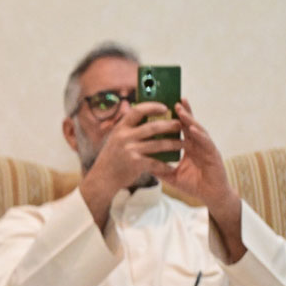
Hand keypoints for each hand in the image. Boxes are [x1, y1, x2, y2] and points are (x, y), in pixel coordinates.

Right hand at [79, 100, 183, 228]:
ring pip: (158, 144)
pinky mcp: (135, 164)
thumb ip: (129, 129)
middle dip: (170, 125)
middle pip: (153, 127)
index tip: (165, 107)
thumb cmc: (112, 158)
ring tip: (184, 144)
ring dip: (174, 144)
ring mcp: (130, 150)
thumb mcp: (116, 139)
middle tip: (180, 125)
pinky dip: (165, 165)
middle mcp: (124, 137)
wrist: (102, 179)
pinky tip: (172, 166)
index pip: (138, 110)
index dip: (153, 107)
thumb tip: (148, 117)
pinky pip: (156, 162)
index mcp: (120, 128)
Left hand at [158, 100, 243, 257]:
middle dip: (183, 112)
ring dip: (189, 118)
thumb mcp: (172, 176)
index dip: (174, 118)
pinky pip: (206, 142)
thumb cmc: (194, 185)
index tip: (164, 107)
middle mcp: (198, 144)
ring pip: (198, 130)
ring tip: (181, 109)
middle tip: (174, 99)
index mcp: (189, 147)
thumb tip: (141, 164)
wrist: (210, 196)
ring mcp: (206, 148)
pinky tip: (192, 128)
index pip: (180, 129)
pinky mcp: (213, 155)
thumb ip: (159, 169)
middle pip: (190, 125)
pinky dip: (199, 134)